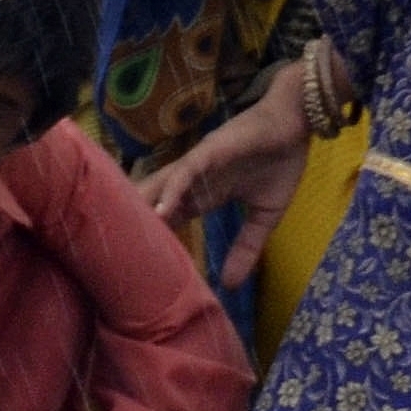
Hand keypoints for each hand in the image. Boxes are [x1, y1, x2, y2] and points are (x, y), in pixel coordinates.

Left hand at [129, 88, 316, 282]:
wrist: (297, 125)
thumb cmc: (280, 162)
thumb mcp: (264, 217)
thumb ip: (246, 248)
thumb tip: (232, 285)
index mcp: (203, 194)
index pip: (169, 218)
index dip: (152, 237)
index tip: (133, 263)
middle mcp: (193, 180)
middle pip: (156, 202)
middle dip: (135, 223)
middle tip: (112, 251)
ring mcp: (198, 164)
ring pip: (162, 186)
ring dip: (144, 208)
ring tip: (121, 233)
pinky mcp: (209, 151)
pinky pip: (185, 171)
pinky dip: (172, 190)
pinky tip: (161, 211)